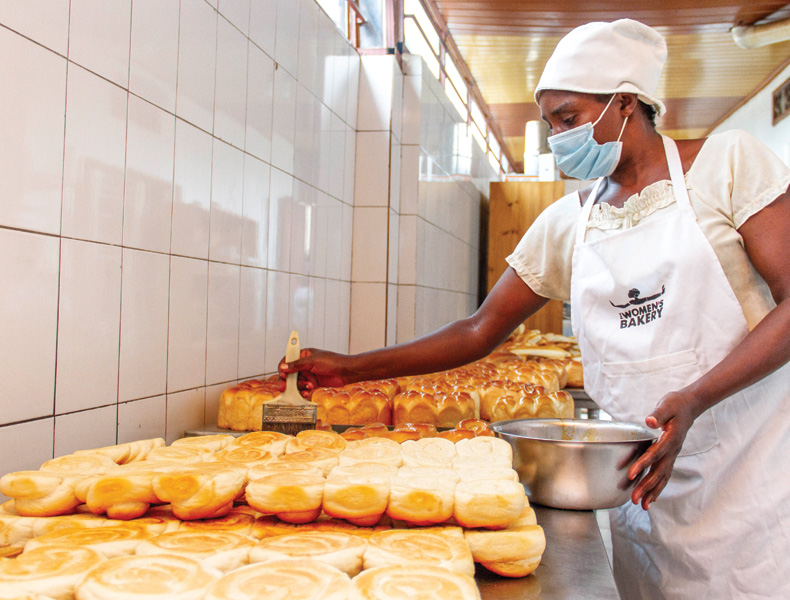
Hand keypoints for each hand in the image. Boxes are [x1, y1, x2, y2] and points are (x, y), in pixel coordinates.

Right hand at [278, 349, 352, 396]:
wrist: (346, 372)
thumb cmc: (333, 361)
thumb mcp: (313, 361)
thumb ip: (297, 365)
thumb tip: (283, 367)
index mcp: (303, 355)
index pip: (287, 360)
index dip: (283, 368)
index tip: (282, 375)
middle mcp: (304, 365)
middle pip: (290, 374)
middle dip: (287, 381)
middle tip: (283, 388)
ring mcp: (309, 374)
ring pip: (296, 383)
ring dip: (299, 386)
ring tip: (307, 386)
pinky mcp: (313, 383)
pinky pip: (304, 389)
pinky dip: (304, 391)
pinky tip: (307, 392)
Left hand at [628, 390, 699, 509]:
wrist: (690, 406)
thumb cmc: (676, 404)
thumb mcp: (667, 404)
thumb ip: (658, 414)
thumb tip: (649, 421)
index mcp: (671, 439)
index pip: (655, 454)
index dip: (643, 464)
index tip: (631, 475)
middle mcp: (673, 450)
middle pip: (659, 472)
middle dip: (646, 486)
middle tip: (634, 499)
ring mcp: (673, 455)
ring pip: (663, 477)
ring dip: (652, 492)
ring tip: (642, 506)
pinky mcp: (670, 456)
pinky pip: (665, 475)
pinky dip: (659, 487)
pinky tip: (651, 498)